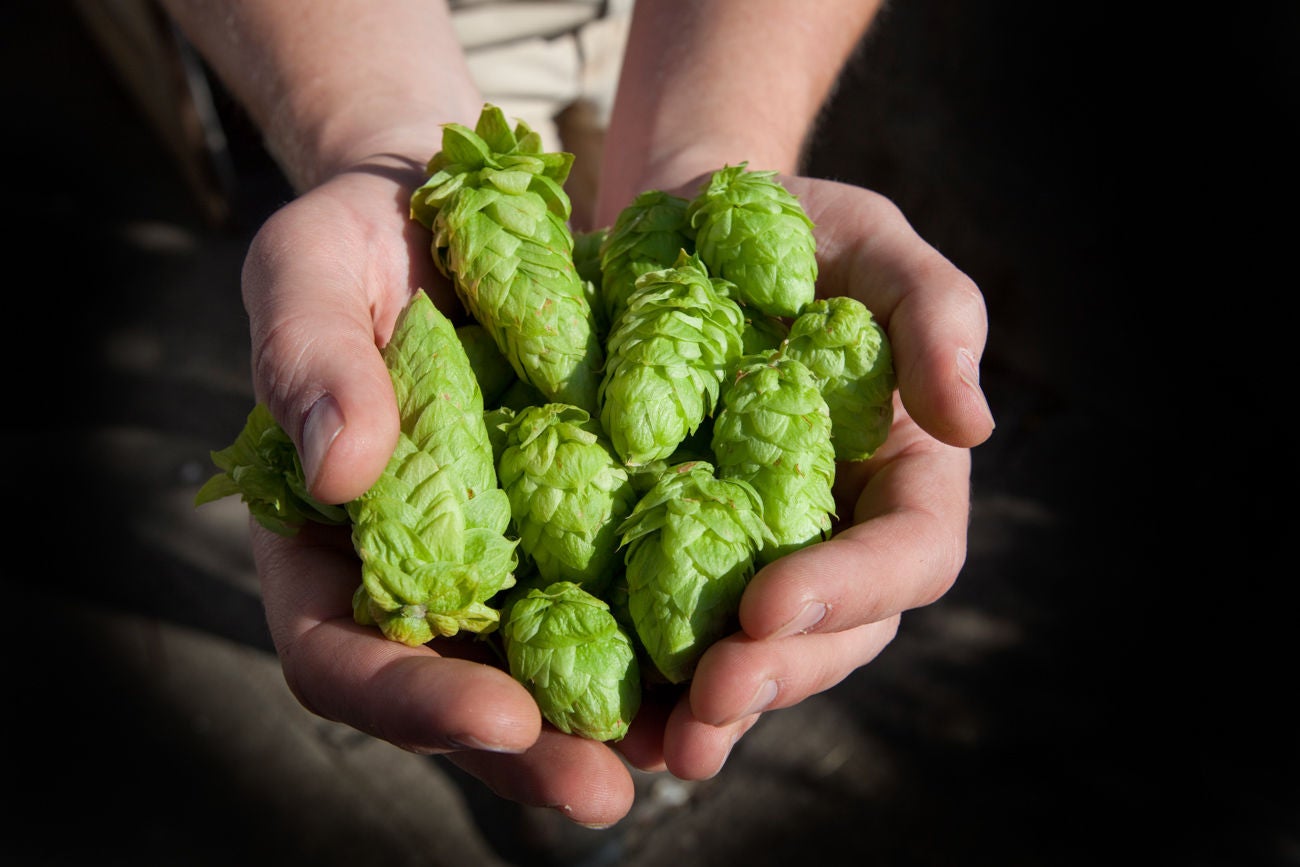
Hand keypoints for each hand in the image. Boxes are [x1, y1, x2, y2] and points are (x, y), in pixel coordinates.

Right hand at [242, 156, 640, 826]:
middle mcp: (416, 579)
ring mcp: (503, 562)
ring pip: (550, 672)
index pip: (340, 660)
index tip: (498, 711)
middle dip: (532, 751)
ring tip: (695, 744)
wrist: (450, 209)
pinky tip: (734, 648)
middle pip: (458, 697)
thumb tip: (339, 471)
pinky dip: (669, 633)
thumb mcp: (309, 270)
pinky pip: (621, 596)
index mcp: (325, 549)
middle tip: (609, 787)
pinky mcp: (583, 525)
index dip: (410, 700)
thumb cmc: (357, 240)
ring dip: (619, 722)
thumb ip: (308, 359)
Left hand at [611, 173, 993, 778]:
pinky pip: (668, 631)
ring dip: (715, 708)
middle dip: (775, 673)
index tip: (769, 600)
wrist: (680, 231)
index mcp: (898, 476)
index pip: (906, 556)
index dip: (850, 589)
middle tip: (709, 706)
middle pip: (832, 635)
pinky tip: (603, 710)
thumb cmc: (794, 230)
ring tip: (666, 744)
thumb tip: (977, 424)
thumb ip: (937, 315)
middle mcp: (833, 534)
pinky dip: (643, 680)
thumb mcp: (871, 244)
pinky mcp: (671, 554)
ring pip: (757, 656)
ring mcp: (752, 553)